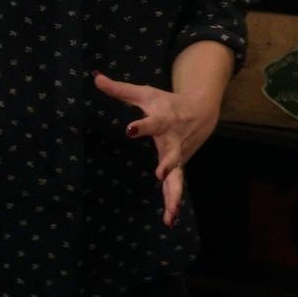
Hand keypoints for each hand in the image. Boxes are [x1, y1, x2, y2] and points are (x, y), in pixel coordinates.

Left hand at [94, 73, 219, 226]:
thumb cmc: (167, 102)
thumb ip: (120, 90)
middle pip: (171, 154)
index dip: (141, 126)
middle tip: (160, 173)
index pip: (151, 122)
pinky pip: (176, 187)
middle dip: (167, 164)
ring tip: (171, 213)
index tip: (130, 129)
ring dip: (174, 194)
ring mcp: (178, 156)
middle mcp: (172, 140)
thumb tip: (95, 77)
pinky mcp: (179, 167)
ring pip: (177, 177)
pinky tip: (170, 219)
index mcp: (163, 120)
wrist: (202, 110)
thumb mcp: (145, 93)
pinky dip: (174, 202)